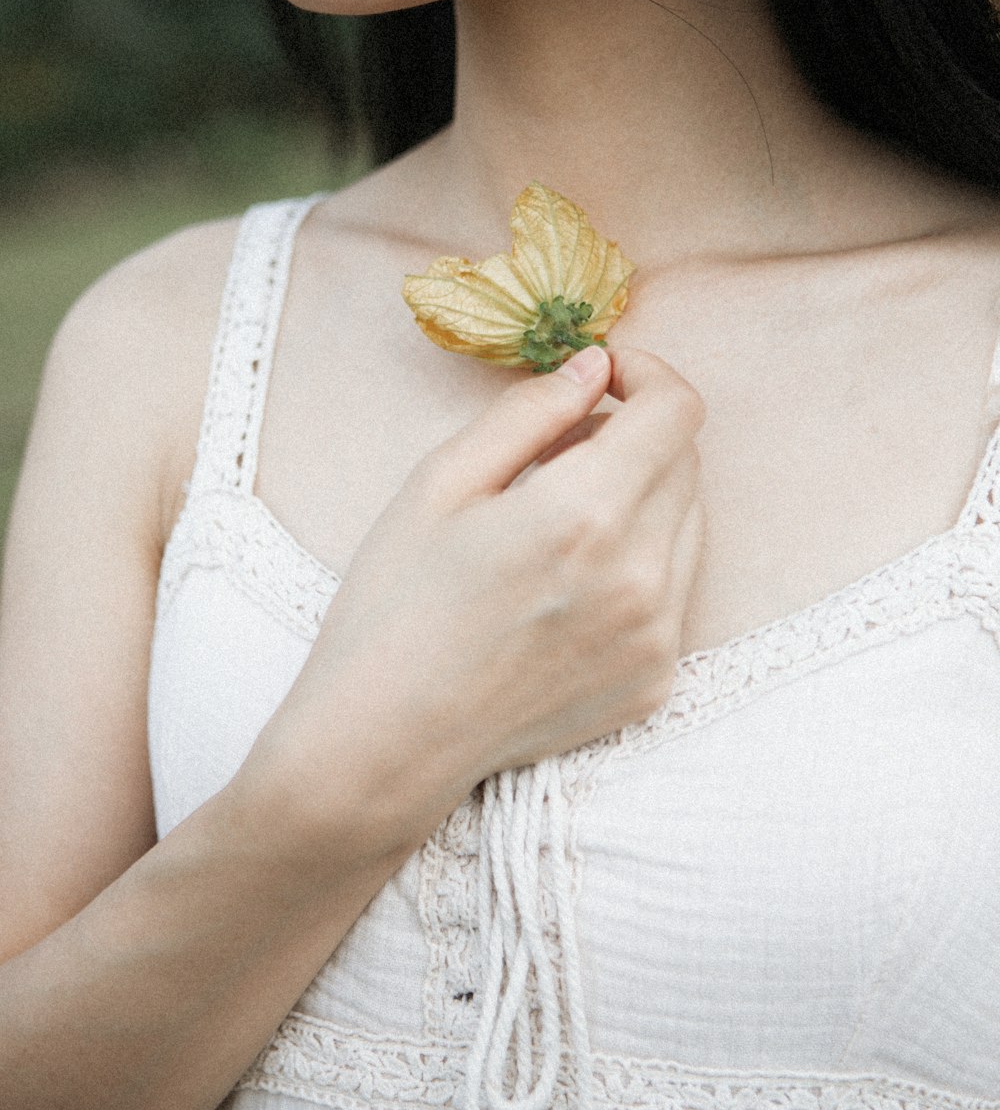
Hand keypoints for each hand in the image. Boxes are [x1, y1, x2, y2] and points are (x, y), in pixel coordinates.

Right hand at [253, 344, 703, 848]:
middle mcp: (641, 576)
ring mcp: (656, 637)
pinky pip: (674, 590)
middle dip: (636, 435)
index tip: (602, 378)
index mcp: (585, 514)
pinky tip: (565, 587)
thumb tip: (595, 367)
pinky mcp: (656, 681)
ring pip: (689, 525)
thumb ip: (531, 410)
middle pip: (686, 463)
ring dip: (642, 498)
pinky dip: (638, 564)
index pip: (678, 410)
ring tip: (557, 523)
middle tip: (559, 450)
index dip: (646, 374)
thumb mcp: (440, 482)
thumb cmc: (394, 605)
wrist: (383, 743)